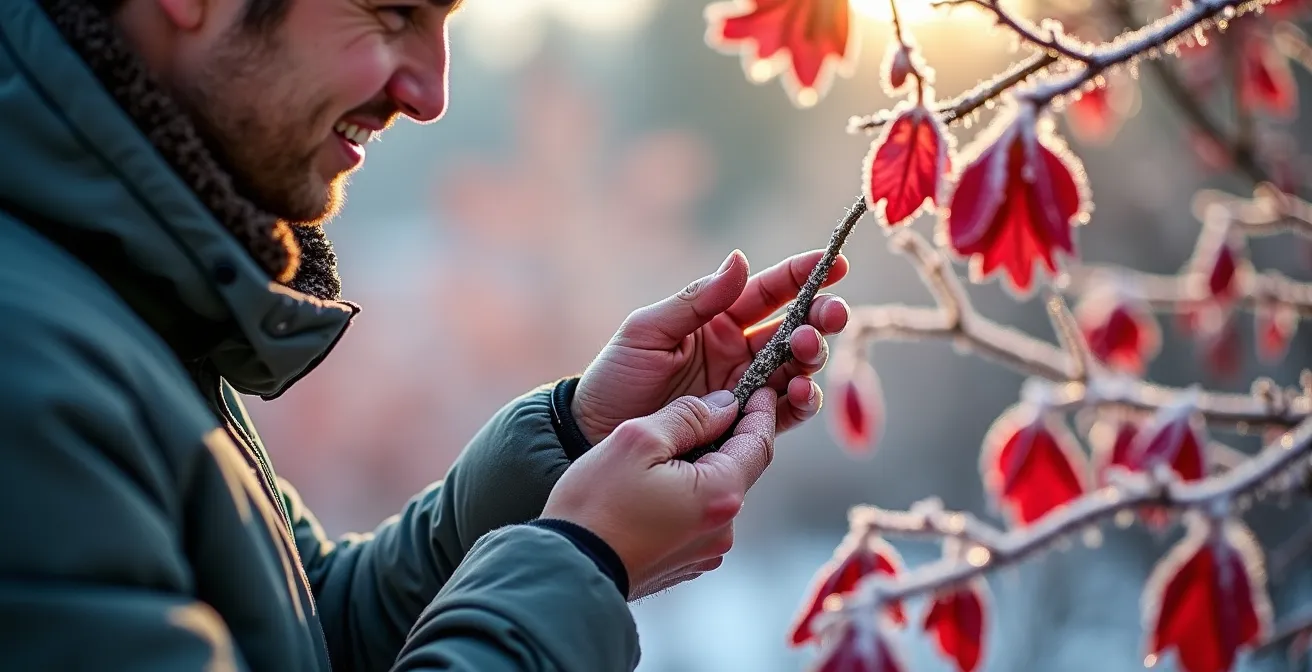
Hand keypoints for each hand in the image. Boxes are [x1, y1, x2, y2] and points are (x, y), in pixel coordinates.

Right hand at [542, 387, 776, 599]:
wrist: (566, 571)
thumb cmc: (596, 506)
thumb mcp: (638, 441)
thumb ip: (688, 416)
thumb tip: (724, 405)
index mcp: (720, 495)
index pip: (758, 444)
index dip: (759, 412)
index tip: (760, 389)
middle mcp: (723, 529)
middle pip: (735, 469)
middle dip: (722, 440)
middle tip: (698, 414)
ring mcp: (705, 551)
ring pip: (713, 494)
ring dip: (697, 470)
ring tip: (660, 456)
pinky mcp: (685, 564)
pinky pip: (695, 519)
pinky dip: (683, 498)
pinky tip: (650, 490)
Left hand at [572, 250, 849, 445]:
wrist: (595, 434)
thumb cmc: (616, 376)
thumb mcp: (648, 331)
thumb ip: (695, 300)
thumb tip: (739, 260)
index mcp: (719, 319)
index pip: (769, 291)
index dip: (803, 275)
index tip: (834, 263)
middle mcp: (741, 351)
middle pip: (795, 328)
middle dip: (819, 318)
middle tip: (830, 314)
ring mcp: (746, 389)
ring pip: (797, 368)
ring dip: (810, 357)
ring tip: (803, 352)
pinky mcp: (745, 426)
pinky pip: (784, 413)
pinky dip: (799, 402)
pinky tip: (797, 392)